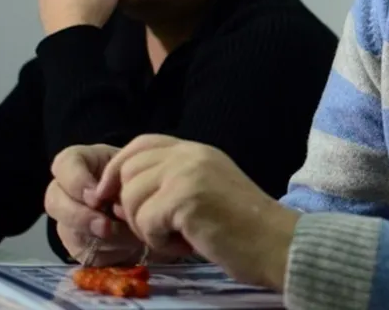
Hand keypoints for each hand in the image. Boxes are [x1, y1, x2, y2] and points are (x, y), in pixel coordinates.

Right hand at [45, 144, 144, 265]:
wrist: (154, 208)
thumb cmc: (142, 180)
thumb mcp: (137, 171)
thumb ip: (122, 181)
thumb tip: (115, 206)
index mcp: (82, 162)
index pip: (64, 164)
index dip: (76, 182)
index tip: (98, 196)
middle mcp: (68, 190)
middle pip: (54, 201)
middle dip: (80, 217)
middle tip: (105, 226)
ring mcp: (70, 219)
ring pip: (68, 231)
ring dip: (98, 238)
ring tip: (127, 238)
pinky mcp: (78, 245)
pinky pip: (83, 252)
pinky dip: (107, 252)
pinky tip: (127, 247)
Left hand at [93, 134, 299, 288]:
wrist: (276, 243)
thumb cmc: (244, 226)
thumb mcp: (207, 188)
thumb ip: (173, 180)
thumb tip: (121, 192)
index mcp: (197, 150)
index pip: (141, 144)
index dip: (119, 168)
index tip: (112, 196)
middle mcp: (191, 154)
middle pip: (128, 171)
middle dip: (130, 207)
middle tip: (159, 229)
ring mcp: (188, 173)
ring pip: (131, 198)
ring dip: (147, 228)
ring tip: (179, 238)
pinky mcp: (185, 198)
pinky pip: (145, 222)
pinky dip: (160, 242)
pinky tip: (187, 244)